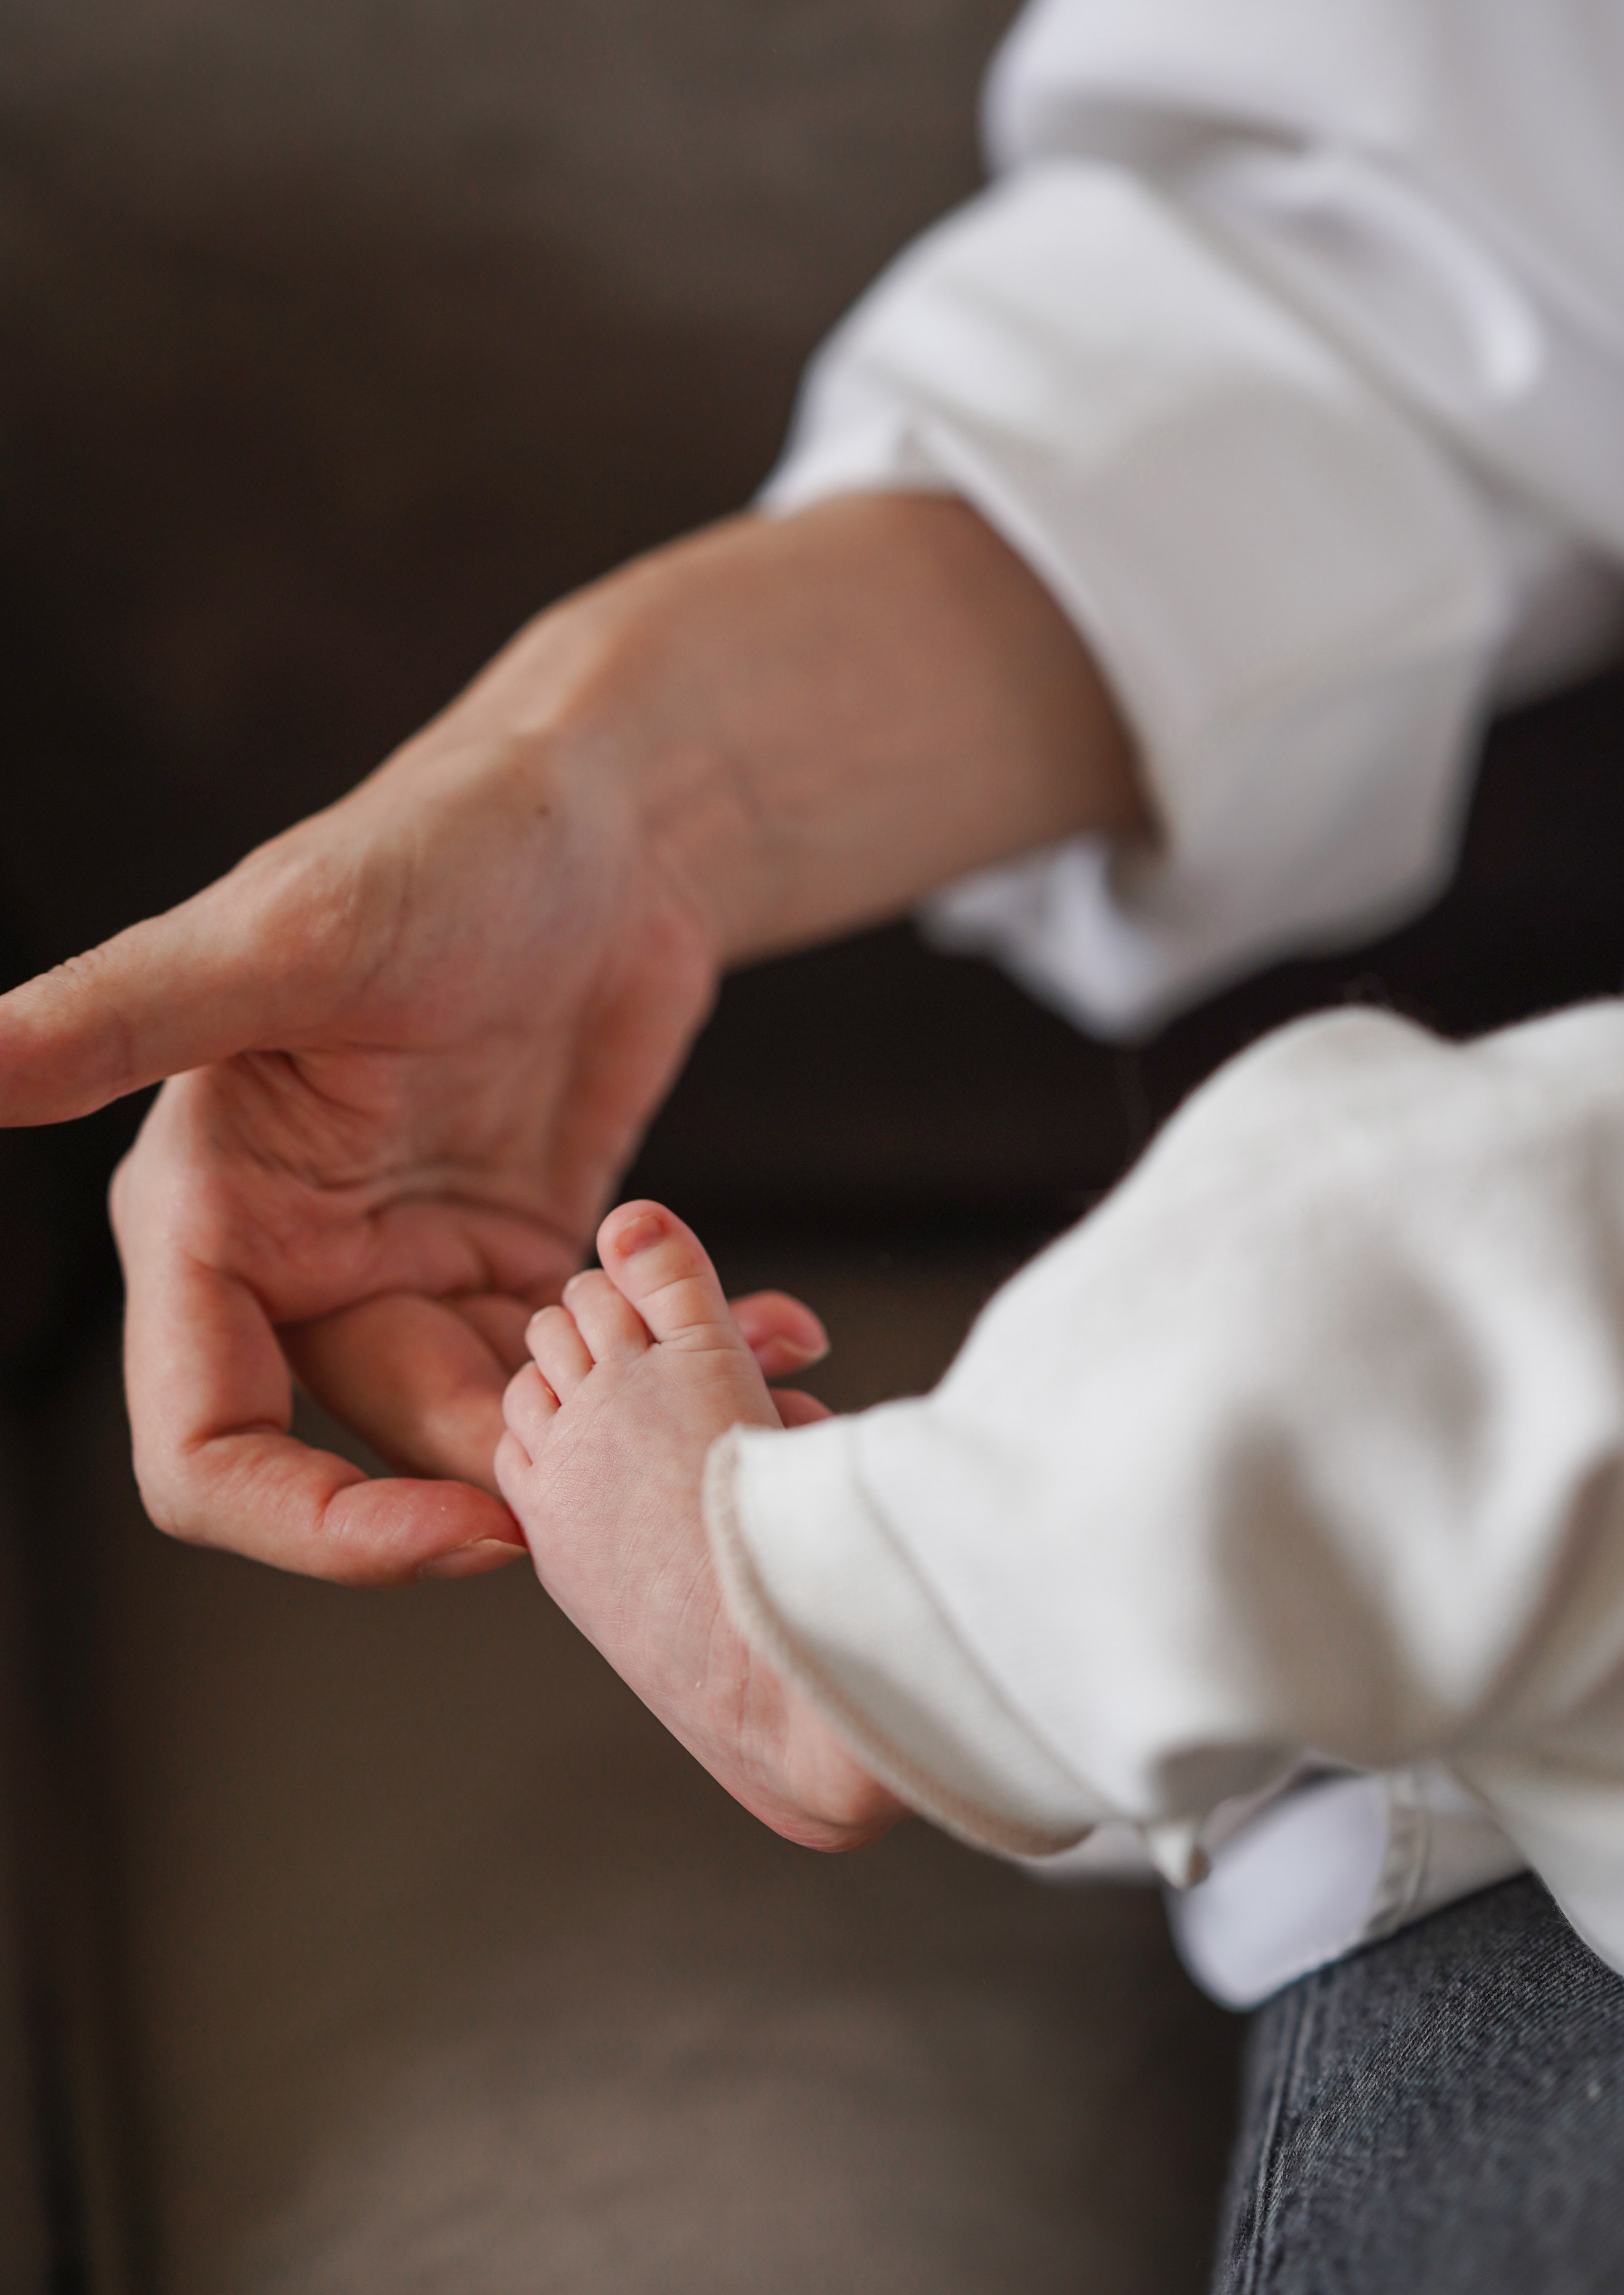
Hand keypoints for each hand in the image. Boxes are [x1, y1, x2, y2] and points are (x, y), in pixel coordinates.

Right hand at [0, 496, 1136, 1582]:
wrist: (603, 816)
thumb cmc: (441, 844)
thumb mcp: (290, 932)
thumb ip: (124, 1014)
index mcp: (210, 1217)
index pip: (208, 1447)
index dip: (316, 1529)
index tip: (471, 1532)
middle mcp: (303, 1265)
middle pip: (383, 1461)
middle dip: (524, 1490)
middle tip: (671, 1470)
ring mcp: (419, 1272)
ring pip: (502, 1433)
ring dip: (620, 1444)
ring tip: (757, 1412)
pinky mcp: (523, 1261)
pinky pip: (582, 1369)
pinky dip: (671, 1368)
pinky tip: (774, 1336)